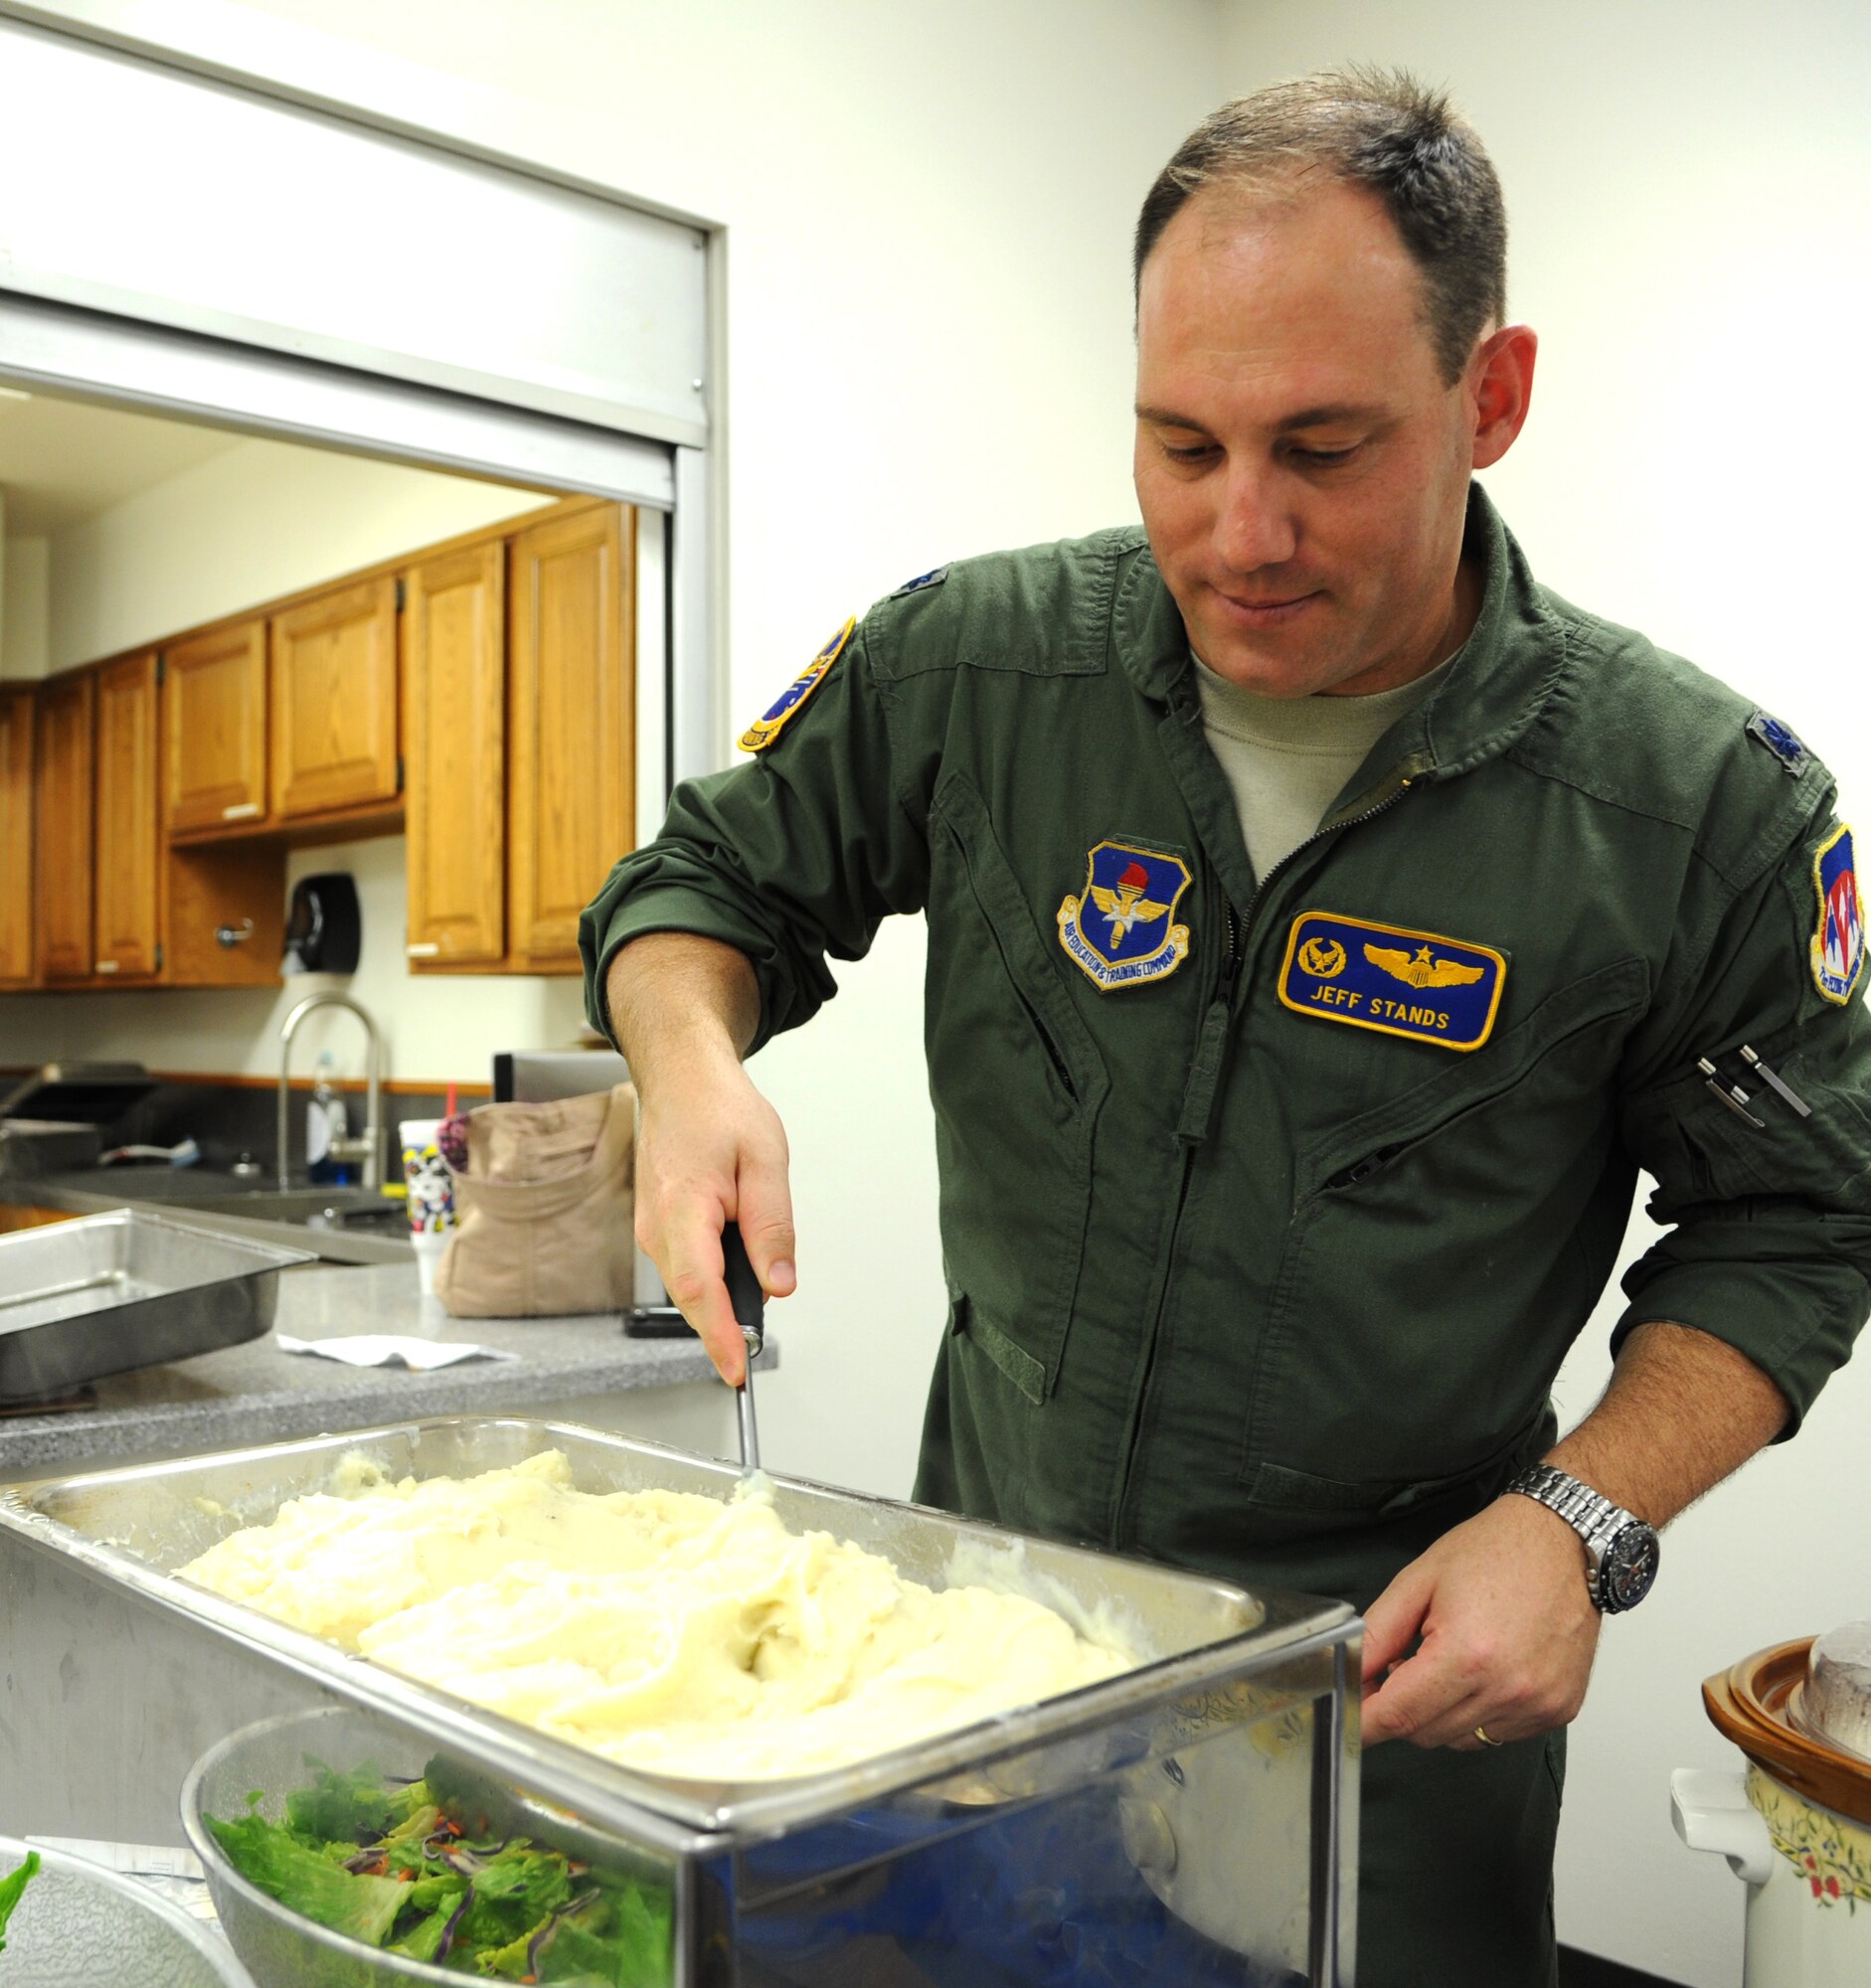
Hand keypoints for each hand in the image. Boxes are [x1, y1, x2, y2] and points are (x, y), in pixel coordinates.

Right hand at [633, 1037, 794, 1386]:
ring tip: (755, 1247)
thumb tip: (779, 1285)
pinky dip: (716, 1268)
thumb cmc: (717, 1108)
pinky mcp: (659, 1228)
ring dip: (727, 1287)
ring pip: (693, 1282)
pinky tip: (736, 1240)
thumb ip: (772, 1227)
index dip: (720, 1335)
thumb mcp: (765, 1160)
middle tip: (766, 1302)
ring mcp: (652, 1229)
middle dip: (730, 1318)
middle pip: (694, 1296)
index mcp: (682, 1206)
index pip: (698, 1289)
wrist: (679, 1078)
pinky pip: (690, 1265)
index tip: (738, 1370)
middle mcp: (657, 1226)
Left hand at [1359, 1494, 1601, 1749]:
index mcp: (1467, 1654)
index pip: (1399, 1714)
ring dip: (1440, 1712)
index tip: (1347, 1717)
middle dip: (1401, 1708)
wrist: (1562, 1541)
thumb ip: (1377, 1634)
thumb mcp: (1418, 1581)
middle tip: (1399, 1666)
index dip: (1364, 1721)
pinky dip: (1479, 1713)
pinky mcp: (1558, 1710)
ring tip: (1446, 1660)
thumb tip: (1350, 1673)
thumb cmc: (1495, 1551)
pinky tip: (1481, 1672)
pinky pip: (1499, 1734)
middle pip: (1426, 1733)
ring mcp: (1537, 1704)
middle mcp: (1507, 1688)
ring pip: (1461, 1739)